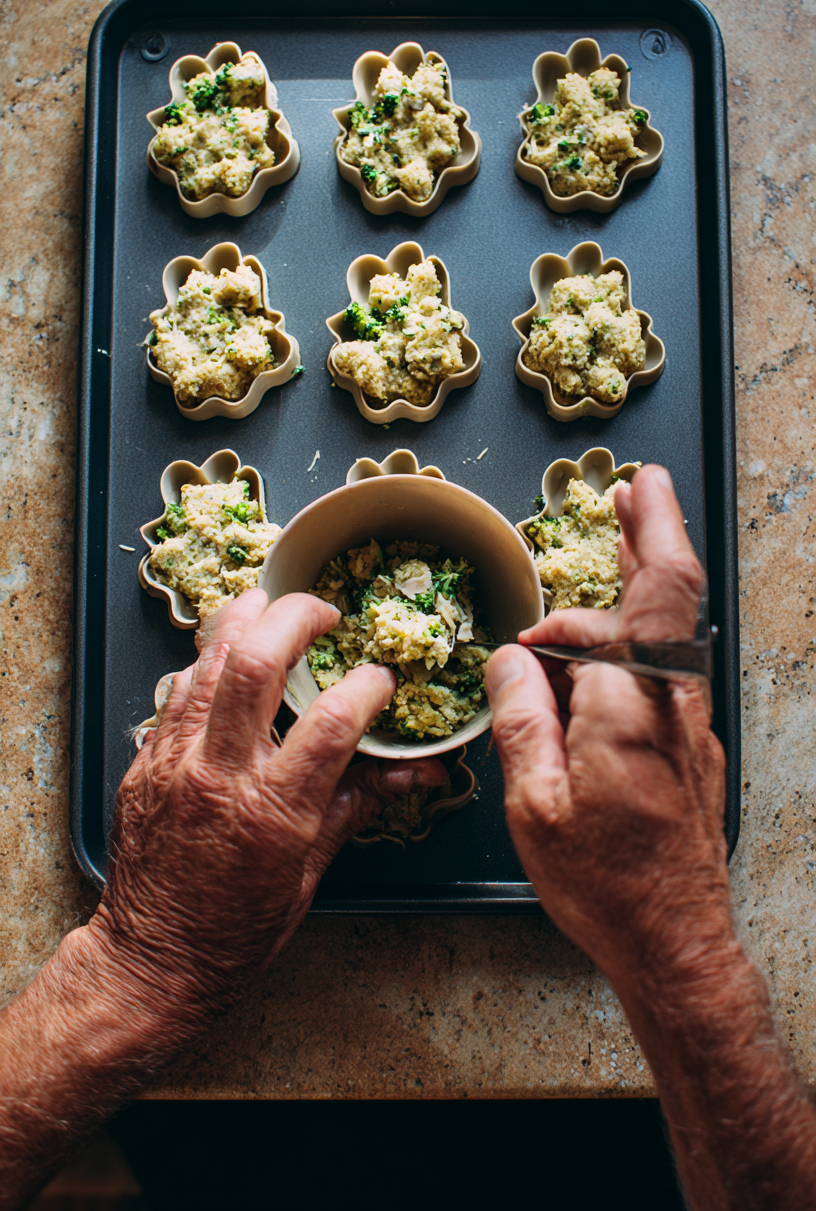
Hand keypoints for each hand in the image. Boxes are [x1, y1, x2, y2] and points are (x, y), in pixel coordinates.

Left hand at [88, 590, 445, 1022]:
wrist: (155, 960)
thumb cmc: (238, 929)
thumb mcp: (312, 871)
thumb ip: (360, 804)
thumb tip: (419, 773)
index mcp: (273, 808)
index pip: (333, 720)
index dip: (367, 685)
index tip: (380, 679)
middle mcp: (220, 774)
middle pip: (257, 663)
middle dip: (295, 618)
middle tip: (321, 611)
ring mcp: (175, 762)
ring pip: (206, 663)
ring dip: (241, 622)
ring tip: (268, 605)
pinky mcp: (146, 762)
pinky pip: (175, 693)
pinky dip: (204, 665)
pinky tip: (223, 658)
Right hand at [486, 466, 730, 987]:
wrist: (677, 943)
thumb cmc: (606, 884)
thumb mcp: (534, 804)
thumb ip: (521, 719)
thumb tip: (510, 662)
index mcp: (631, 706)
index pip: (643, 599)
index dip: (632, 548)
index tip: (614, 520)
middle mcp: (672, 705)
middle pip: (667, 599)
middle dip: (648, 538)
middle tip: (634, 494)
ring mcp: (689, 727)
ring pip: (666, 636)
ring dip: (640, 589)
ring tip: (617, 557)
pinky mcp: (690, 750)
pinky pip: (662, 675)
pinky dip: (634, 644)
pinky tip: (602, 656)